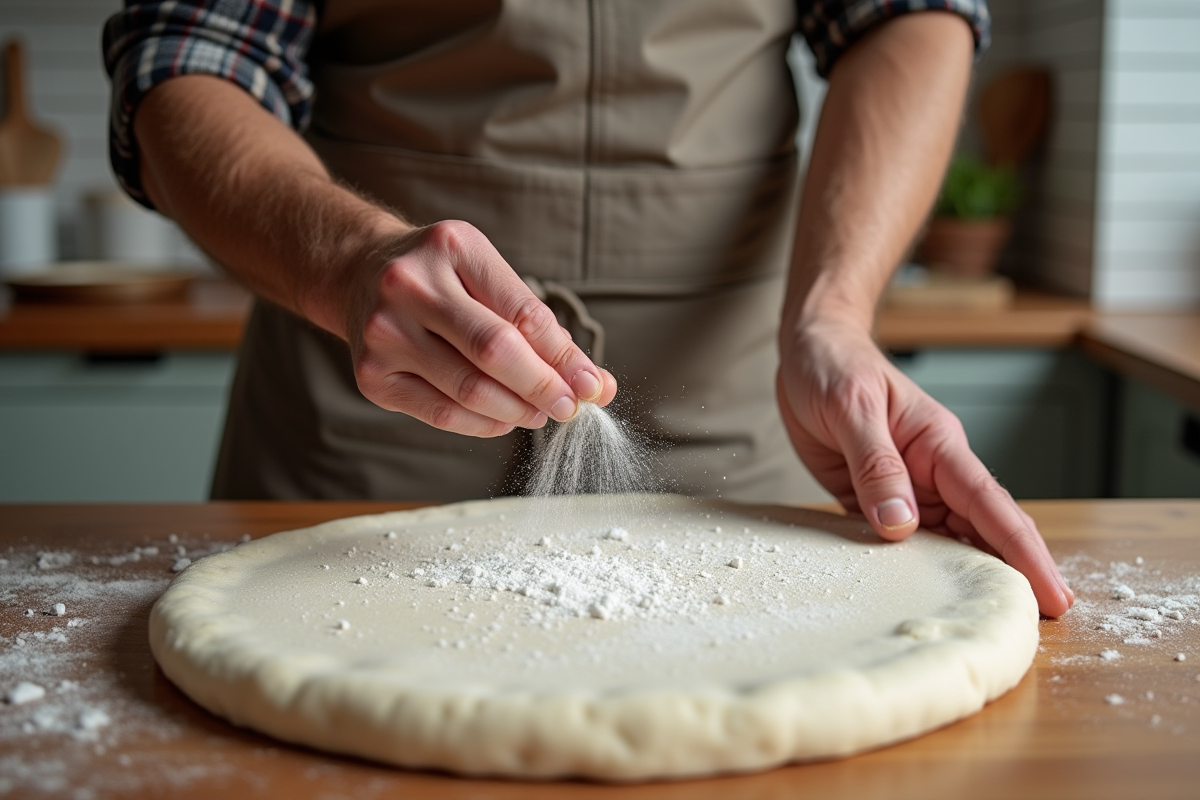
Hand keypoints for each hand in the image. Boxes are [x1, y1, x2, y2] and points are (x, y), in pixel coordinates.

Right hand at [346, 219, 616, 436]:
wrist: (359, 274)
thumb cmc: (442, 277)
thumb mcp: (488, 278)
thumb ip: (540, 328)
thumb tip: (595, 383)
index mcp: (451, 247)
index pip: (523, 313)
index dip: (564, 357)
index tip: (592, 385)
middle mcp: (410, 285)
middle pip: (494, 352)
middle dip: (544, 387)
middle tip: (570, 407)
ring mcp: (385, 332)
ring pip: (469, 390)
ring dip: (518, 410)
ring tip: (539, 412)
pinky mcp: (372, 376)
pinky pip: (442, 413)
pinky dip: (484, 424)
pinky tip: (503, 419)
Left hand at [777, 317, 1073, 616]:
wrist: (807, 349)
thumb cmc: (835, 365)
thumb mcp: (853, 409)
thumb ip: (877, 465)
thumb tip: (901, 525)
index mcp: (939, 446)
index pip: (992, 506)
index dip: (1024, 553)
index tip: (1053, 596)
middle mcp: (930, 471)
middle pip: (978, 534)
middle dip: (1006, 578)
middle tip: (1031, 631)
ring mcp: (904, 487)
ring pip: (940, 542)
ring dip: (954, 580)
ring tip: (975, 628)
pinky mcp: (872, 497)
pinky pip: (894, 540)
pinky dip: (904, 568)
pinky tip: (909, 599)